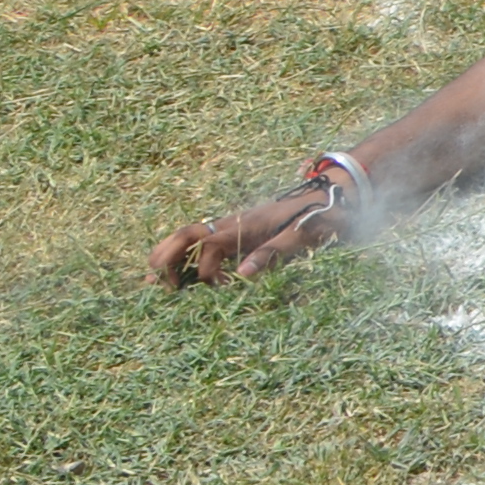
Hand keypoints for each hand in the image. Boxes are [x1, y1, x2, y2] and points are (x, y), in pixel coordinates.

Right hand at [150, 180, 344, 288]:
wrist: (333, 195)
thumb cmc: (318, 215)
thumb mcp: (302, 234)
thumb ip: (274, 252)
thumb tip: (242, 274)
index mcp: (244, 224)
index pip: (208, 244)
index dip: (205, 270)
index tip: (217, 290)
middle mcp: (231, 224)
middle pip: (186, 234)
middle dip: (166, 257)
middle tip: (157, 285)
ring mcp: (231, 228)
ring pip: (189, 237)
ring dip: (168, 257)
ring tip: (151, 282)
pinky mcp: (236, 235)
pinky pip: (202, 244)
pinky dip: (183, 257)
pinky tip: (172, 275)